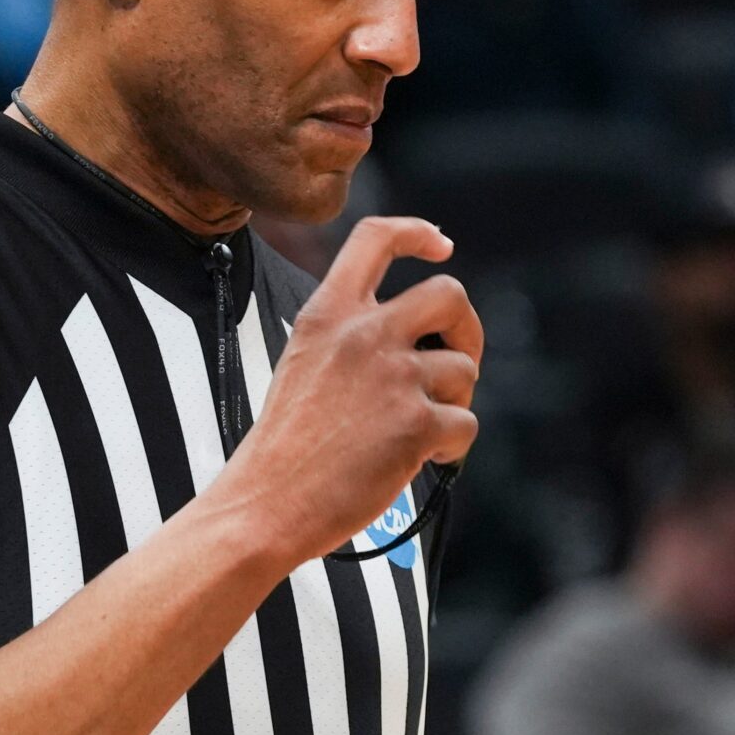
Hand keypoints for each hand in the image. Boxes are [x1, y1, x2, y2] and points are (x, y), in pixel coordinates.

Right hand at [214, 217, 481, 564]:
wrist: (268, 501)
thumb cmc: (284, 446)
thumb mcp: (302, 363)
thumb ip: (348, 338)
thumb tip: (414, 337)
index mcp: (327, 314)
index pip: (375, 238)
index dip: (416, 232)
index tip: (439, 244)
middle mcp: (363, 335)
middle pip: (448, 293)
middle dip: (466, 327)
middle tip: (456, 357)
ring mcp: (394, 376)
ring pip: (463, 369)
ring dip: (453, 401)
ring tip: (418, 431)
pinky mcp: (417, 423)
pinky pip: (465, 424)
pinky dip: (451, 447)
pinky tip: (420, 460)